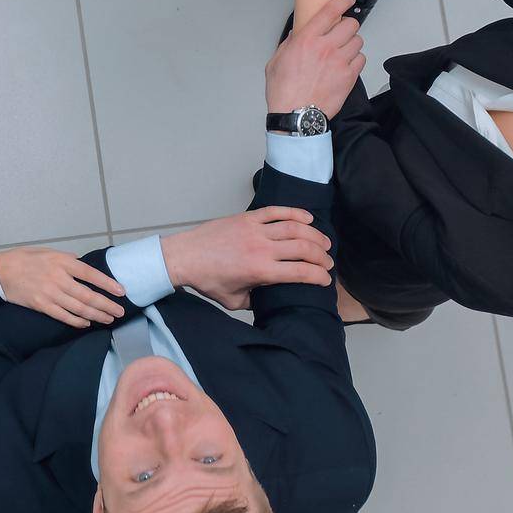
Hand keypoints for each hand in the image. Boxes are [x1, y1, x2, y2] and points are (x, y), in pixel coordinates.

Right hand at [0, 247, 125, 328]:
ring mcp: (49, 293)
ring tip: (108, 319)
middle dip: (106, 305)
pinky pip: (63, 316)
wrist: (0, 272)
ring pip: (78, 308)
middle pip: (87, 295)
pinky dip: (77, 321)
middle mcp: (58, 278)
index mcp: (61, 261)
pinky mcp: (41, 305)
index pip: (90, 274)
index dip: (107, 284)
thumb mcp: (47, 251)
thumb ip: (67, 259)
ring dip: (96, 315)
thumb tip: (82, 265)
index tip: (121, 291)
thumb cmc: (24, 259)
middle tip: (120, 312)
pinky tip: (87, 323)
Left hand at [161, 208, 334, 308]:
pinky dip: (295, 212)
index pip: (301, 272)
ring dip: (314, 235)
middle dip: (322, 256)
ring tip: (325, 242)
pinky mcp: (247, 218)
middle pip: (304, 248)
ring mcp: (254, 230)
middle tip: (328, 262)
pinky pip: (276, 211)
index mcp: (260, 271)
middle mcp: (261, 248)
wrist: (184, 257)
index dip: (319, 276)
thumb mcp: (235, 301)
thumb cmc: (207, 280)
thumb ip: (257, 301)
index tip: (326, 280)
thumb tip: (272, 299)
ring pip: (294, 228)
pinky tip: (308, 219)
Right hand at [266, 0, 365, 119]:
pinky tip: (346, 65)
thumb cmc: (284, 91)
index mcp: (306, 39)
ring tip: (343, 51)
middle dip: (348, 26)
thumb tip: (296, 36)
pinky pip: (361, 59)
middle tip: (341, 32)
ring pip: (358, 41)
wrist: (296, 115)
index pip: (330, 11)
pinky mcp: (349, 77)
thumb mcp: (276, 61)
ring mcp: (339, 62)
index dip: (343, 0)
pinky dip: (356, 60)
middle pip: (351, 24)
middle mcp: (325, 47)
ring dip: (352, 43)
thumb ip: (288, 45)